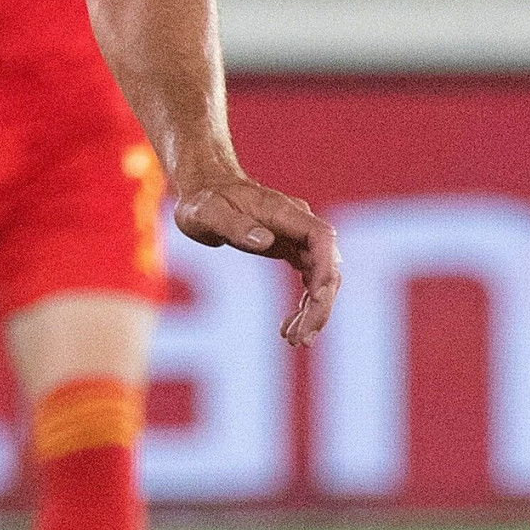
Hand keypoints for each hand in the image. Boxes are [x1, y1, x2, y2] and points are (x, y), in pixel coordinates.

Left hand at [169, 168, 342, 346]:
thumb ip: (234, 226)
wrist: (204, 191)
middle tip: (302, 337)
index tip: (316, 299)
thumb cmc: (203, 201)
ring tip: (295, 339)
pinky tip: (288, 329)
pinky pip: (308, 281)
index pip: (320, 238)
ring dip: (314, 310)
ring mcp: (296, 238)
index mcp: (283, 212)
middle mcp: (298, 225)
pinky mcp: (290, 250)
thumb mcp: (207, 213)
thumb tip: (266, 242)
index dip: (325, 268)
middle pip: (326, 265)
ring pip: (320, 278)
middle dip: (320, 303)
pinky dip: (304, 305)